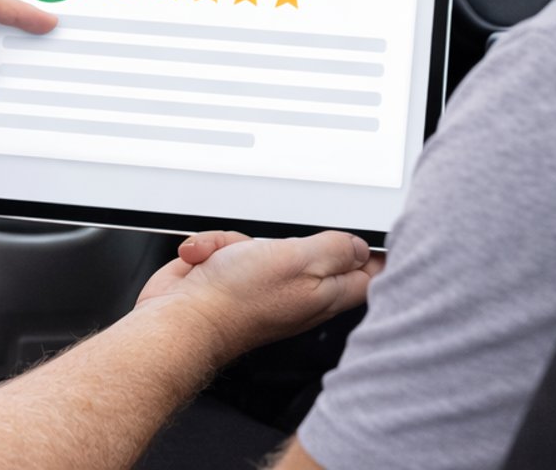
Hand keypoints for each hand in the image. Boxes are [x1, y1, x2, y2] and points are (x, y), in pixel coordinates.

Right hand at [134, 230, 377, 363]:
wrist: (180, 321)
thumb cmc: (235, 299)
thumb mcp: (298, 260)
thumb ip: (334, 249)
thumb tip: (359, 245)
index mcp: (324, 294)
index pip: (366, 275)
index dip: (374, 253)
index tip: (375, 233)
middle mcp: (297, 293)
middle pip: (317, 255)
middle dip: (297, 235)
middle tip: (287, 238)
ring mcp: (262, 286)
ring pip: (266, 244)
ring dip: (242, 239)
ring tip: (233, 255)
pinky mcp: (229, 278)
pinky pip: (230, 248)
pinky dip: (215, 248)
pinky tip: (208, 260)